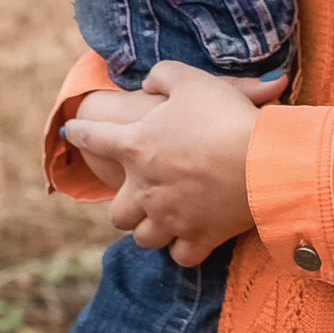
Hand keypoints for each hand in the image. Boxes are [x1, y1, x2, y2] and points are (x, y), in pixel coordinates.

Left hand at [63, 61, 286, 266]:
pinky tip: (189, 240)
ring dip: (149, 230)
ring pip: (144, 238)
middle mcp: (145, 188)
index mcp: (136, 146)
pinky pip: (182, 256)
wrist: (263, 160)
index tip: (69, 130)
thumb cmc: (224, 115)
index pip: (94, 137)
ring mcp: (170, 218)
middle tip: (135, 198)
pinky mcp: (200, 237)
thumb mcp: (190, 80)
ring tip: (161, 221)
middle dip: (124, 207)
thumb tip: (149, 82)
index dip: (79, 131)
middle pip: (117, 213)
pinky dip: (184, 249)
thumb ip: (163, 76)